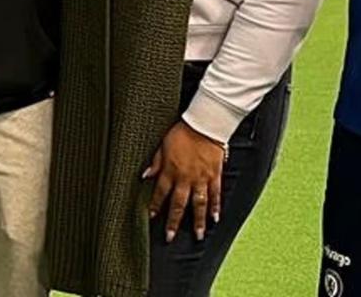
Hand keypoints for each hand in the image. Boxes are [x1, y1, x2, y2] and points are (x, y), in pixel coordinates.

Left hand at [143, 121, 224, 241]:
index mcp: (171, 170)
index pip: (160, 193)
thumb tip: (144, 176)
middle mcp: (185, 178)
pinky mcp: (215, 175)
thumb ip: (155, 162)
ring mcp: (201, 178)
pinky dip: (216, 207)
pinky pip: (216, 194)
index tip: (151, 217)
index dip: (155, 206)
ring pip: (199, 204)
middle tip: (170, 237)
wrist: (205, 124)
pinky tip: (215, 218)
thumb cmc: (182, 132)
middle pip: (178, 204)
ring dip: (197, 221)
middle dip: (174, 222)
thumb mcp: (162, 145)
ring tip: (197, 235)